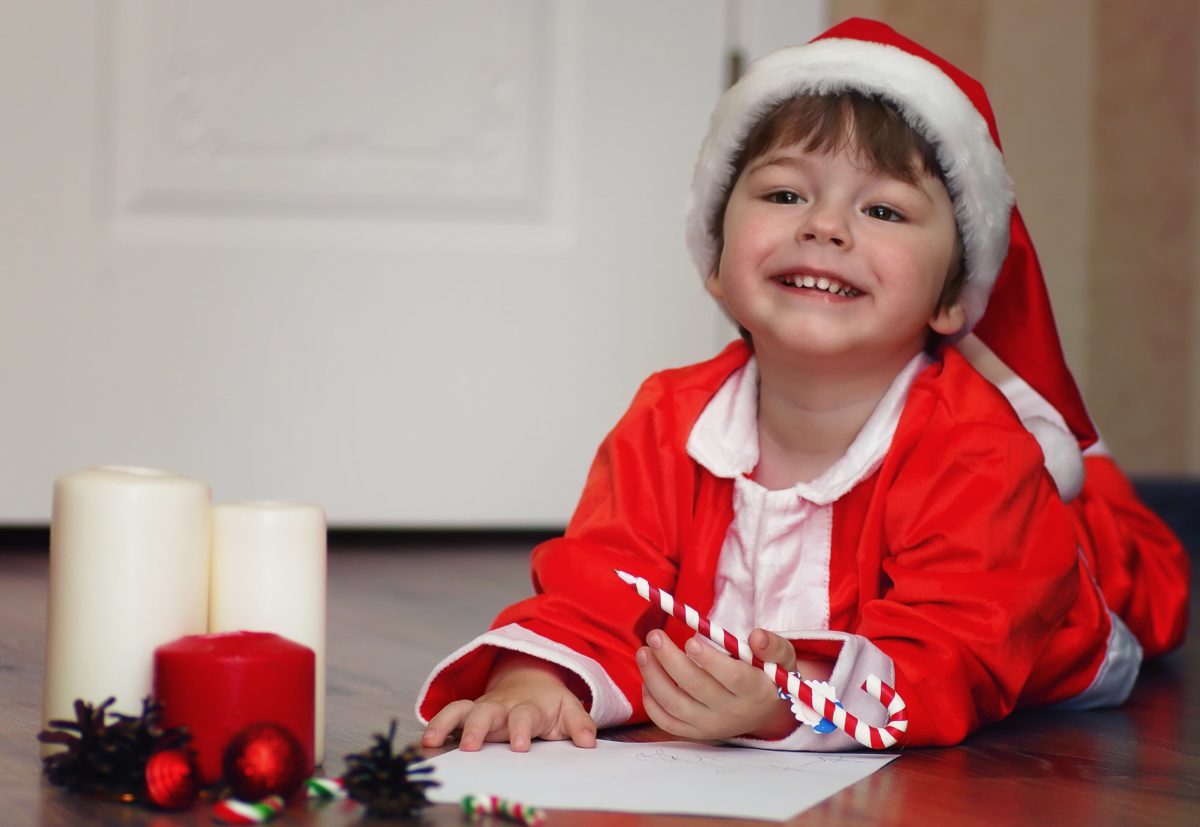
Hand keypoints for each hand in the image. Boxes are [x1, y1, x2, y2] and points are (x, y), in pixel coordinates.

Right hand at [421, 652, 596, 751]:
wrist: (531, 676)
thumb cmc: (550, 702)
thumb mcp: (570, 709)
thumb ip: (580, 725)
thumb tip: (589, 742)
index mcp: (528, 707)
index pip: (524, 717)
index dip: (521, 730)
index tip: (520, 746)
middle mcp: (501, 706)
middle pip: (486, 712)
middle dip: (476, 727)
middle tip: (470, 746)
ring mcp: (483, 707)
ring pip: (461, 710)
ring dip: (447, 724)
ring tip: (432, 741)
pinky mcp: (469, 712)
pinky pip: (449, 713)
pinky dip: (437, 724)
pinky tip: (427, 740)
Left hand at [637, 628, 800, 740]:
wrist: (764, 711)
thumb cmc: (768, 676)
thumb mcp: (781, 658)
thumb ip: (772, 646)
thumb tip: (756, 636)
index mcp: (754, 691)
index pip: (732, 678)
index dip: (710, 660)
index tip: (690, 641)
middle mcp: (731, 712)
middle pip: (696, 688)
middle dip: (671, 660)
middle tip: (655, 636)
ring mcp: (710, 725)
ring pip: (675, 705)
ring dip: (654, 678)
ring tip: (644, 652)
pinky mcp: (695, 732)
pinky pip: (666, 722)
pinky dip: (651, 702)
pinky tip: (647, 677)